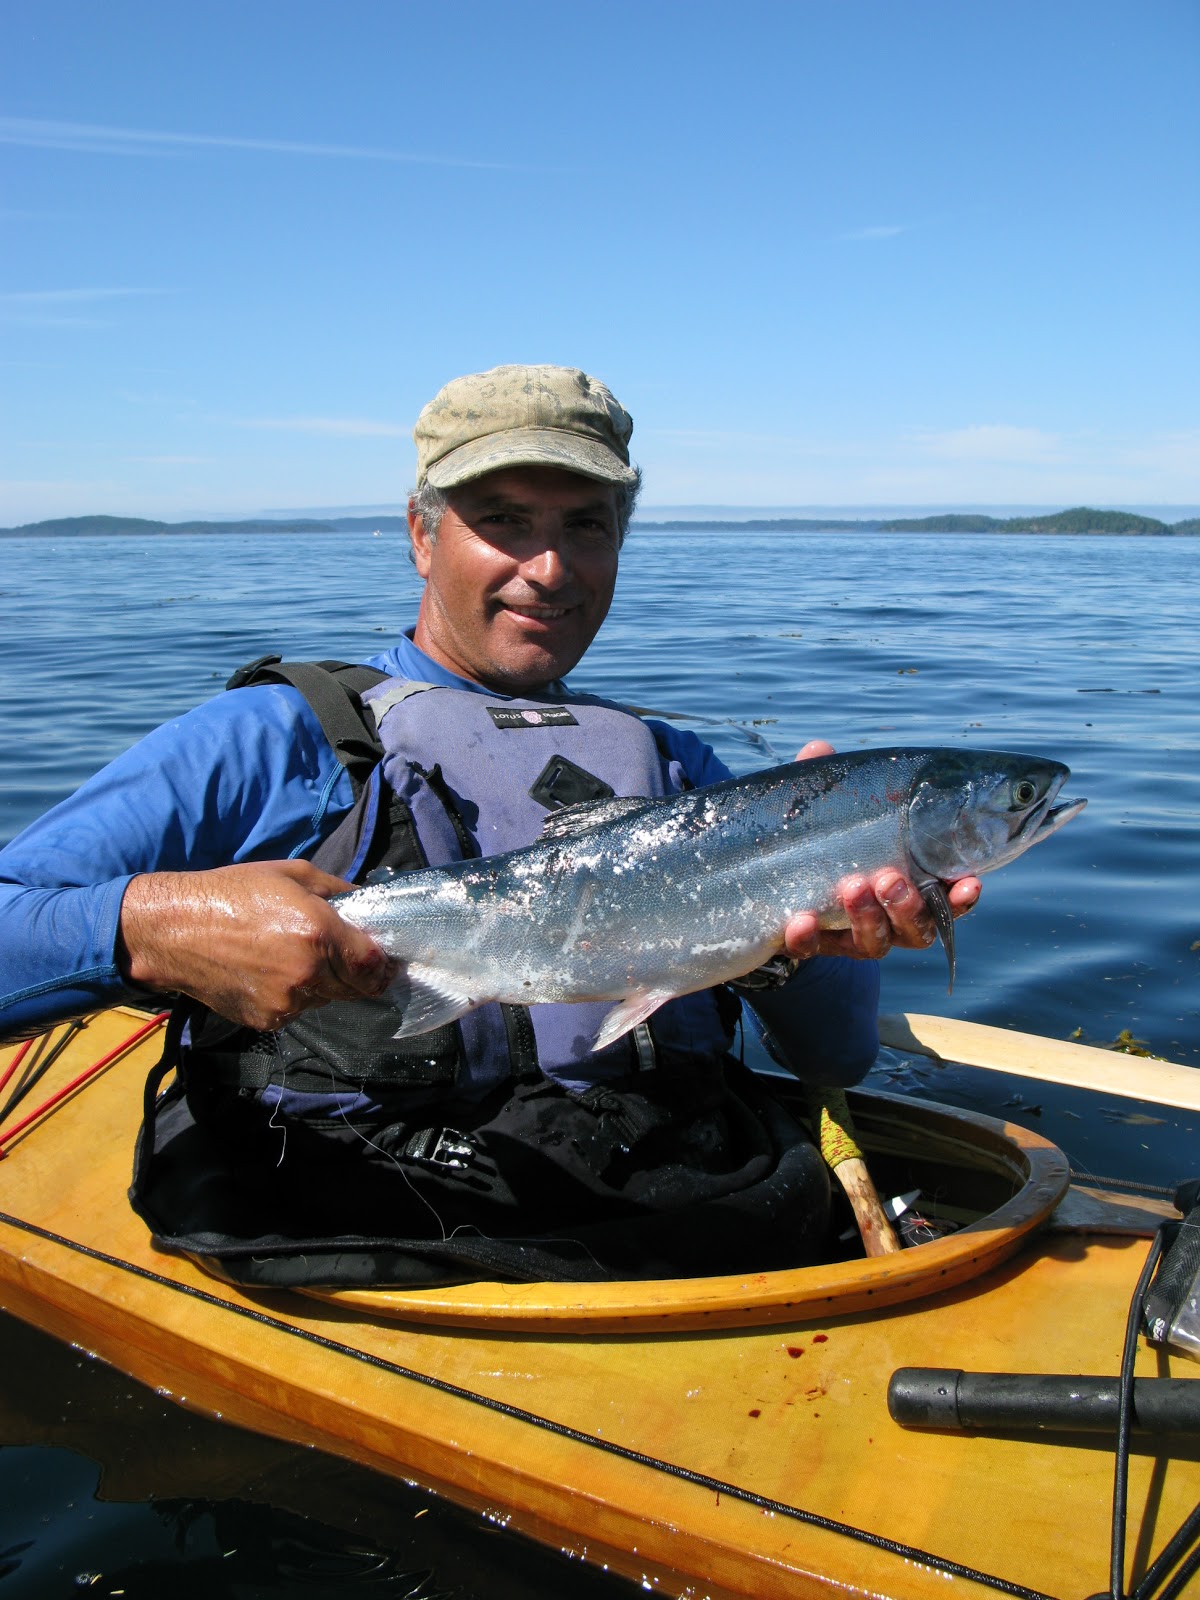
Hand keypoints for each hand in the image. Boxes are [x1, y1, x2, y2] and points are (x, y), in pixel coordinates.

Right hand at [118, 860, 396, 1030]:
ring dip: (322, 983)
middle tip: (337, 953)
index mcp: (319, 934)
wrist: (174, 930)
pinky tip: (270, 971)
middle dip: (354, 973)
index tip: (382, 959)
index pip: (374, 967)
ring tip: (292, 955)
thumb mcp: (294, 874)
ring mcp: (286, 1002)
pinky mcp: (266, 1020)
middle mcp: (307, 974)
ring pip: (326, 1000)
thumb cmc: (233, 893)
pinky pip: (297, 1011)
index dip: (383, 965)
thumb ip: (338, 892)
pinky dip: (294, 996)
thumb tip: (367, 905)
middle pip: (356, 988)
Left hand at [780, 740, 981, 961]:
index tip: (969, 882)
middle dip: (908, 906)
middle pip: (916, 929)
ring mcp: (852, 936)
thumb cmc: (821, 837)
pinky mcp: (813, 946)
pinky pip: (814, 951)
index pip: (947, 900)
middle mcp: (888, 919)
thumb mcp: (826, 808)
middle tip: (890, 878)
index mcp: (908, 885)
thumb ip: (829, 782)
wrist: (773, 882)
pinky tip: (801, 921)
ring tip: (853, 886)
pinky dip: (809, 939)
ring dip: (868, 918)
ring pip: (876, 944)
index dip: (961, 897)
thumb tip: (819, 748)